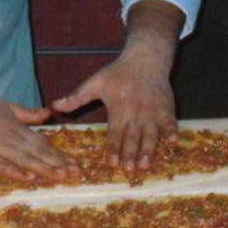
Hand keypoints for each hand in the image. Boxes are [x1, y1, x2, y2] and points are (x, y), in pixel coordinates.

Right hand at [0, 95, 79, 182]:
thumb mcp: (6, 105)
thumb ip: (28, 113)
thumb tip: (49, 113)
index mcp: (17, 126)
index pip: (42, 142)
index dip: (58, 154)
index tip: (74, 164)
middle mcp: (10, 137)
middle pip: (38, 152)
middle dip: (58, 163)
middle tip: (76, 173)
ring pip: (24, 159)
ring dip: (43, 169)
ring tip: (60, 177)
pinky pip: (1, 165)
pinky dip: (15, 171)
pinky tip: (29, 177)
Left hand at [50, 53, 177, 172]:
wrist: (145, 57)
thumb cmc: (118, 72)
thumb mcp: (94, 82)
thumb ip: (76, 97)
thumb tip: (54, 105)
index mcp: (118, 108)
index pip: (114, 133)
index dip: (112, 148)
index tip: (110, 163)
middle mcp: (135, 112)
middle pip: (132, 137)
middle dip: (130, 154)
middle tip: (128, 169)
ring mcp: (152, 110)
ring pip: (151, 133)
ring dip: (148, 150)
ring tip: (146, 164)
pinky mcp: (166, 107)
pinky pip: (170, 121)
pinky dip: (172, 131)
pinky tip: (173, 143)